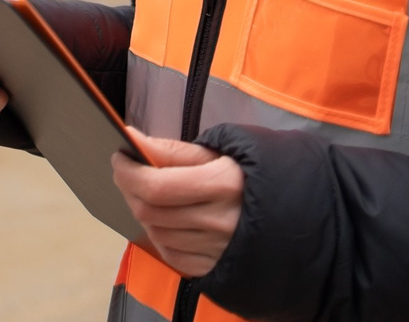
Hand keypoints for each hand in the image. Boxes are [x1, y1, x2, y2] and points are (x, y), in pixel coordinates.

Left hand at [111, 131, 242, 276]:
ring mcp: (217, 250)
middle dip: (129, 189)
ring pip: (155, 233)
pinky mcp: (213, 269)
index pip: (156, 186)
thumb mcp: (219, 153)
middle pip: (150, 211)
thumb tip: (131, 139)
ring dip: (143, 211)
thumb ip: (172, 150)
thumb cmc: (249, 176)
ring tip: (150, 194)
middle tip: (128, 173)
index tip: (119, 157)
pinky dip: (159, 233)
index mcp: (224, 184)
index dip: (128, 172)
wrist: (289, 214)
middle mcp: (220, 221)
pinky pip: (169, 253)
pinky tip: (166, 218)